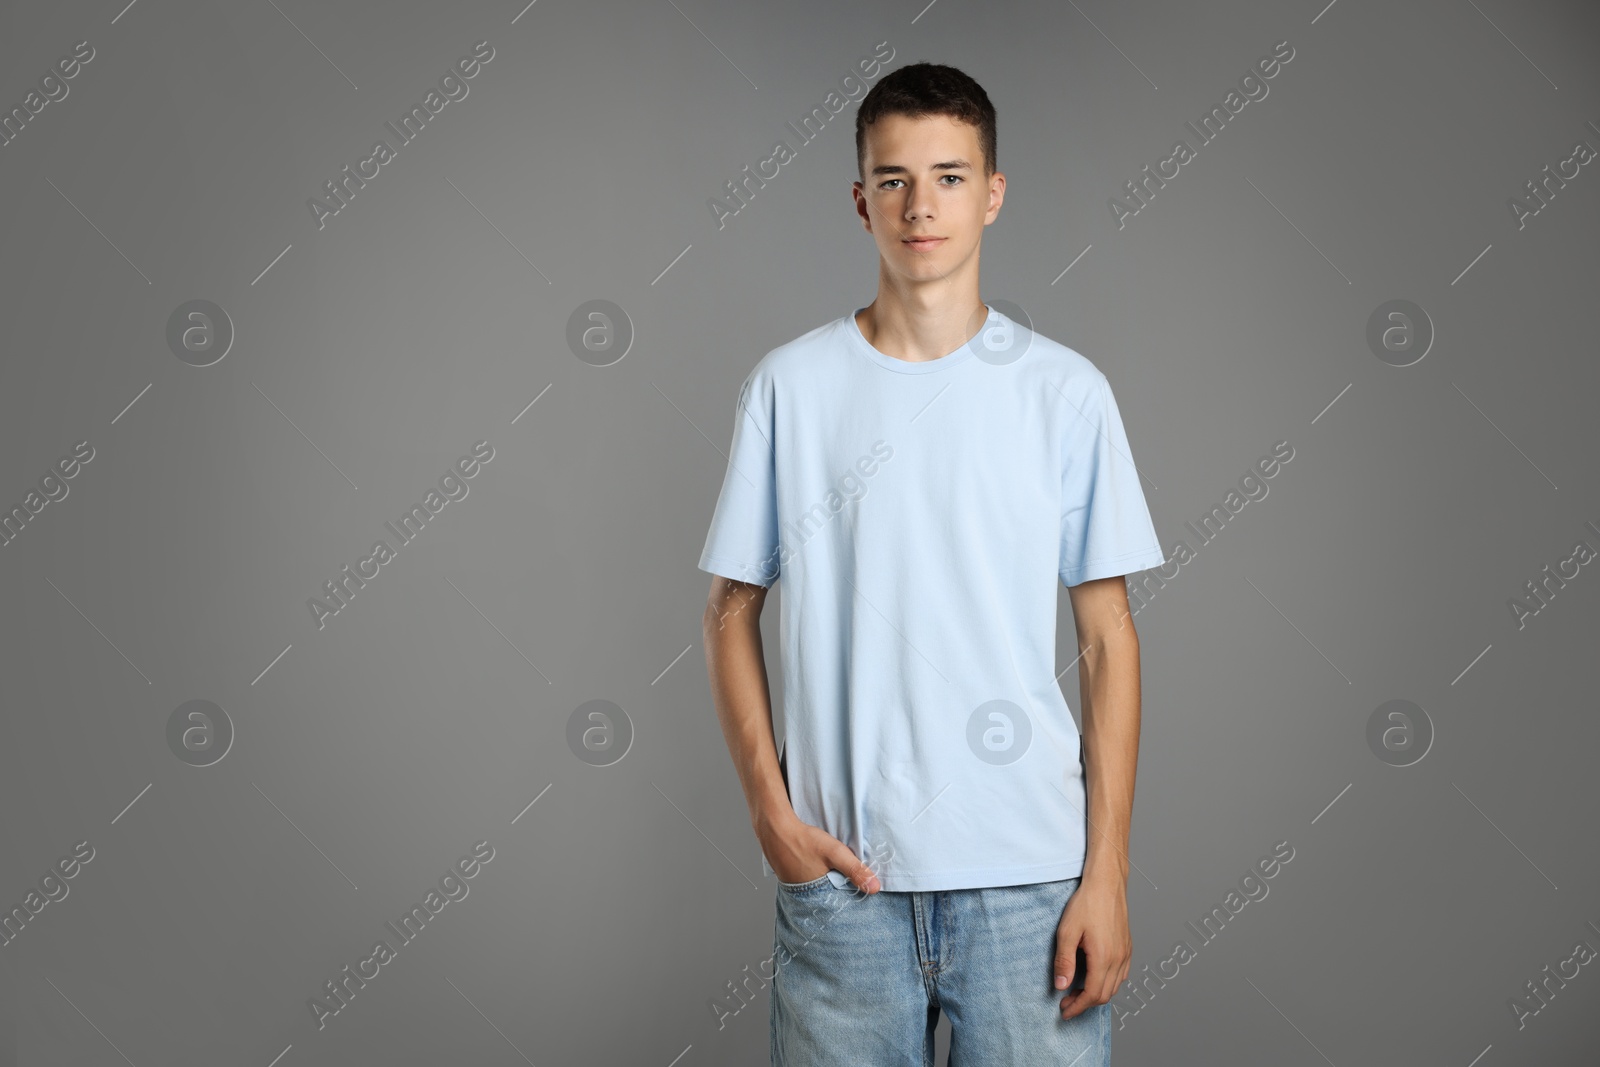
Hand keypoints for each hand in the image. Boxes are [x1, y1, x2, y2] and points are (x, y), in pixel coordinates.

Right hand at [756, 812, 880, 893]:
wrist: (774, 828)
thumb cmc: (803, 841)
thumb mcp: (835, 853)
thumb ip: (855, 870)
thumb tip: (876, 888)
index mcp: (816, 895)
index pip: (839, 906)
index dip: (850, 901)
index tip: (861, 897)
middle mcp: (804, 896)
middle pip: (828, 899)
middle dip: (839, 894)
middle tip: (849, 885)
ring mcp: (794, 887)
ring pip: (818, 890)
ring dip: (827, 885)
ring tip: (834, 876)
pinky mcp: (789, 877)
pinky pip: (808, 883)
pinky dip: (816, 878)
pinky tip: (819, 868)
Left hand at [1054, 872, 1130, 1018]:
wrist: (1107, 884)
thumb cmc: (1086, 903)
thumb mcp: (1067, 931)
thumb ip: (1064, 961)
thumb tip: (1061, 986)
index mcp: (1104, 958)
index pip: (1092, 994)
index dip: (1077, 1007)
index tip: (1064, 1011)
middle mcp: (1118, 959)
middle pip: (1104, 995)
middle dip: (1084, 1003)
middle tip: (1066, 1002)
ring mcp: (1125, 953)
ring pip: (1114, 987)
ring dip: (1096, 994)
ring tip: (1077, 992)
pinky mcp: (1128, 947)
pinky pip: (1121, 975)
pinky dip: (1108, 983)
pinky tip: (1095, 978)